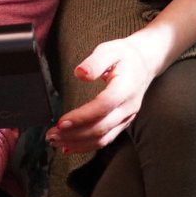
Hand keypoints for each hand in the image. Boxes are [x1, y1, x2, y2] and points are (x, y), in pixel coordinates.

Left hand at [46, 37, 156, 153]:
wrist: (145, 63)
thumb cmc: (124, 55)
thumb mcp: (109, 50)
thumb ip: (95, 62)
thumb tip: (80, 73)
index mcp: (125, 88)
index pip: (103, 107)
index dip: (82, 117)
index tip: (60, 122)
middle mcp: (128, 107)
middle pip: (101, 128)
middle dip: (74, 134)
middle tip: (51, 135)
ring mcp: (127, 118)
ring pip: (103, 138)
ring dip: (78, 143)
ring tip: (55, 141)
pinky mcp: (122, 123)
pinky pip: (106, 139)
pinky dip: (87, 146)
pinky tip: (70, 146)